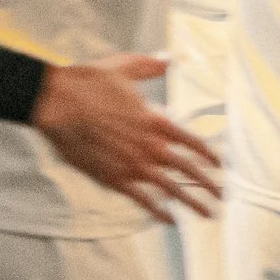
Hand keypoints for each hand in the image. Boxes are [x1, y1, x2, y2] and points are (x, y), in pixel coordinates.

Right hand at [30, 55, 220, 221]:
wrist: (55, 102)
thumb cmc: (88, 82)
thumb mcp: (126, 66)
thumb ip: (151, 66)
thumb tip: (169, 59)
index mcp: (157, 121)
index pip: (194, 143)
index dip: (210, 156)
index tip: (221, 166)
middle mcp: (151, 146)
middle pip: (189, 170)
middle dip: (210, 185)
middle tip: (224, 196)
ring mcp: (133, 164)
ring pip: (171, 189)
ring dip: (192, 203)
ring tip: (208, 214)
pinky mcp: (112, 177)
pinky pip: (141, 199)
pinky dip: (157, 210)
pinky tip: (169, 220)